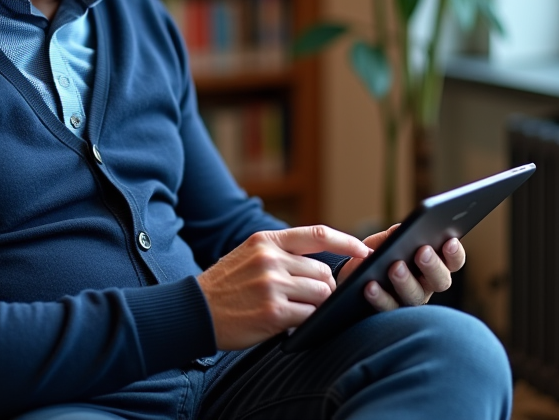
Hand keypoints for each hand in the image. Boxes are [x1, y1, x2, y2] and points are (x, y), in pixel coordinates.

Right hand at [197, 225, 372, 350]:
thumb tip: (322, 266)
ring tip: (298, 312)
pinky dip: (306, 322)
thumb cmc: (226, 286)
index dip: (347, 241)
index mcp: (266, 241)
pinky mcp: (273, 313)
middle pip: (323, 272)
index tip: (364, 251)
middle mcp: (271, 259)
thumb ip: (281, 254)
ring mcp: (272, 285)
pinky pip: (309, 316)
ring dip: (316, 307)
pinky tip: (290, 324)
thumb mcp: (249, 256)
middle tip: (309, 301)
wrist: (194, 310)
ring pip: (321, 295)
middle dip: (324, 289)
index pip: (317, 235)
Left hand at [337, 224, 465, 311]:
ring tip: (395, 267)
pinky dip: (380, 296)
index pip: (453, 261)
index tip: (450, 241)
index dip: (455, 253)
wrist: (353, 275)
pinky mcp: (390, 313)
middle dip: (433, 265)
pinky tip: (371, 285)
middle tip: (422, 251)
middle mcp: (427, 284)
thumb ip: (393, 235)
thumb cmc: (377, 253)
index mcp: (433, 263)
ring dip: (406, 281)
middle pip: (441, 280)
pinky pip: (388, 308)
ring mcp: (410, 300)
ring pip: (416, 296)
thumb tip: (400, 230)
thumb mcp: (383, 240)